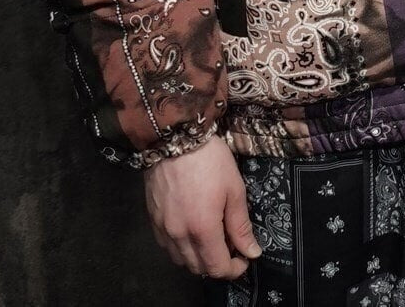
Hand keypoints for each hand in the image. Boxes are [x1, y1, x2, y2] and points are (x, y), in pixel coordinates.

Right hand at [143, 133, 261, 279]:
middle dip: (218, 264)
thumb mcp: (234, 189)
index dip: (235, 268)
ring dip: (198, 258)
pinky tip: (191, 231)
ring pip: (181, 260)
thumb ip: (241, 225)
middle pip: (199, 268)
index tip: (244, 257)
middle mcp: (179, 235)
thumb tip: (252, 252)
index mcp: (203, 229)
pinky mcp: (153, 219)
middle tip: (230, 246)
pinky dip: (181, 248)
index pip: (218, 268)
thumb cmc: (209, 159)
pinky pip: (167, 247)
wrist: (175, 136)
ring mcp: (163, 228)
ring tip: (211, 238)